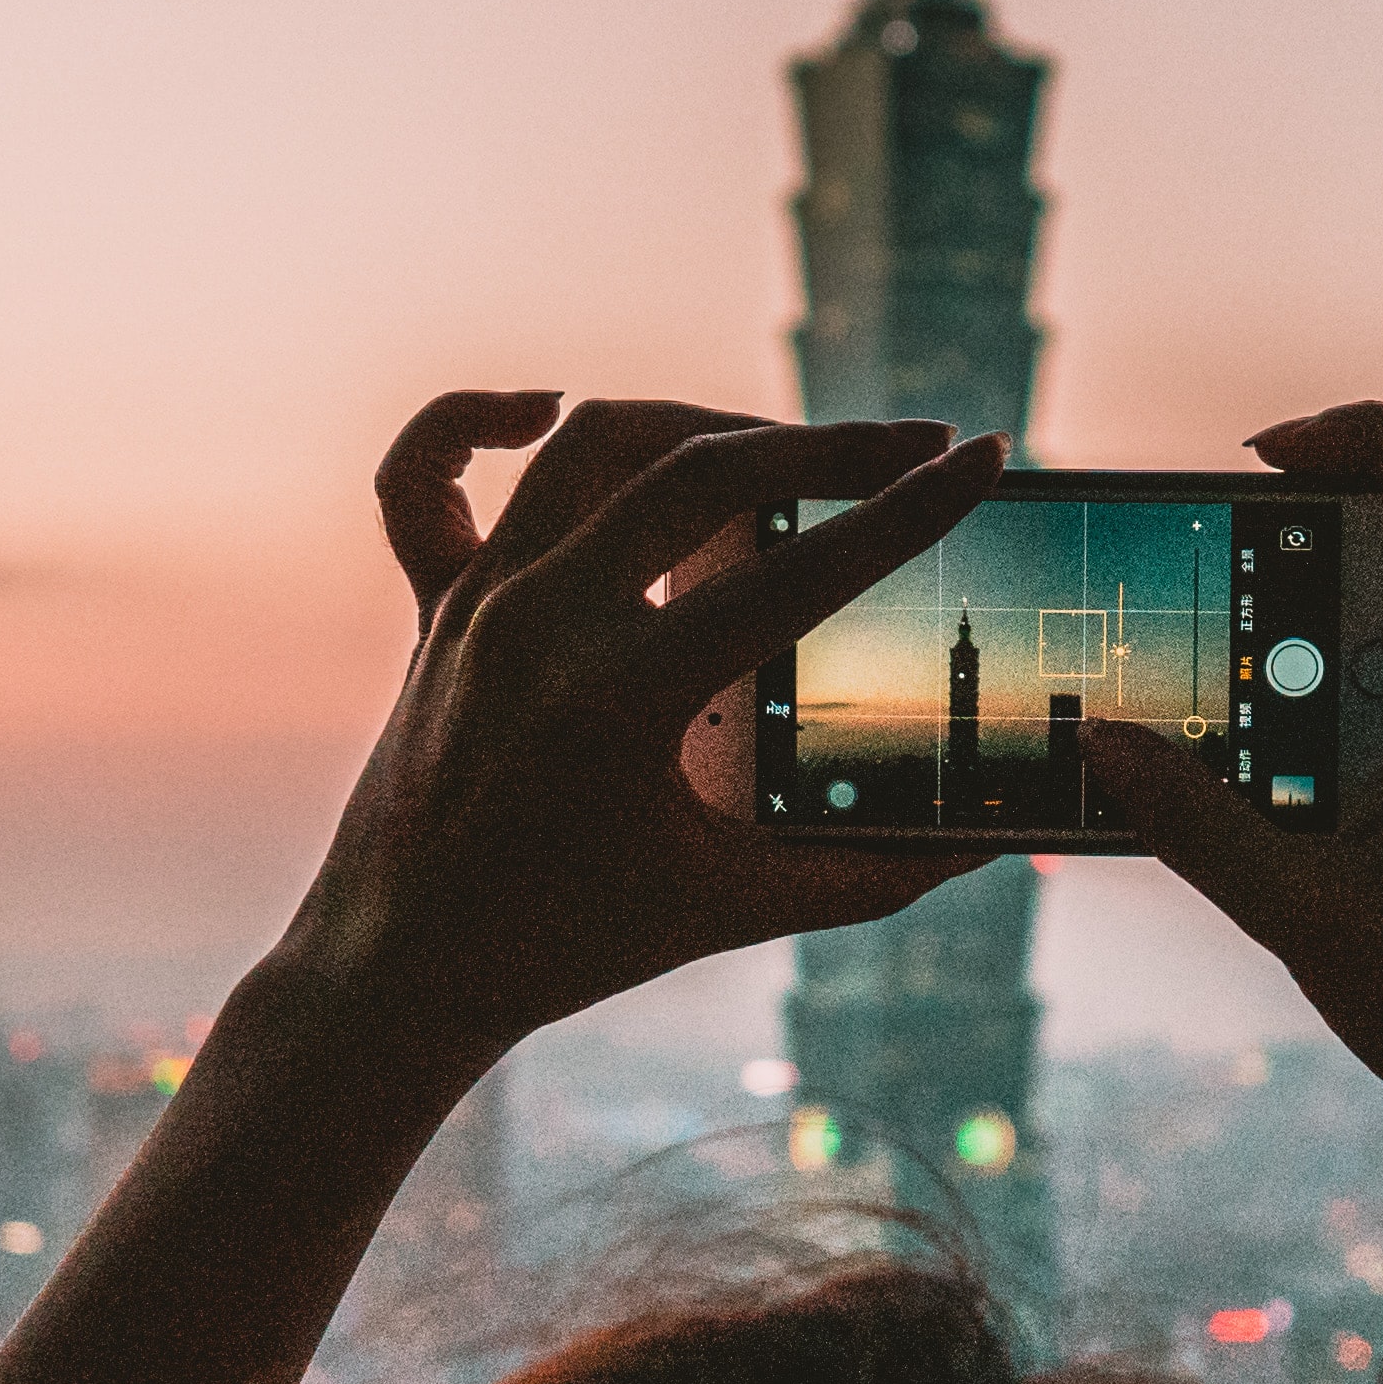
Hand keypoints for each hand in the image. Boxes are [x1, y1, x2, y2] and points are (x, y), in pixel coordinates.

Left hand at [283, 389, 1007, 1076]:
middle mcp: (539, 623)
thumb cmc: (566, 948)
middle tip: (916, 447)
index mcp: (617, 697)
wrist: (398, 974)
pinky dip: (475, 420)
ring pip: (596, 443)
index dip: (907, 514)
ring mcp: (478, 603)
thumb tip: (983, 840)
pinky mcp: (433, 606)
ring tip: (787, 451)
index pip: (797, 572)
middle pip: (702, 471)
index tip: (982, 459)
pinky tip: (542, 409)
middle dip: (829, 447)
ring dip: (703, 424)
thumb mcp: (732, 908)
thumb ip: (869, 870)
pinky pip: (425, 478)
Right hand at [1083, 402, 1382, 1156]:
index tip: (1266, 455)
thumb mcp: (1301, 917)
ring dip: (1315, 636)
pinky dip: (1344, 696)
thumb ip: (1193, 824)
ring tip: (1232, 704)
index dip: (1369, 431)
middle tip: (1211, 588)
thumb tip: (1100, 744)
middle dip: (1305, 544)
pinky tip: (1282, 773)